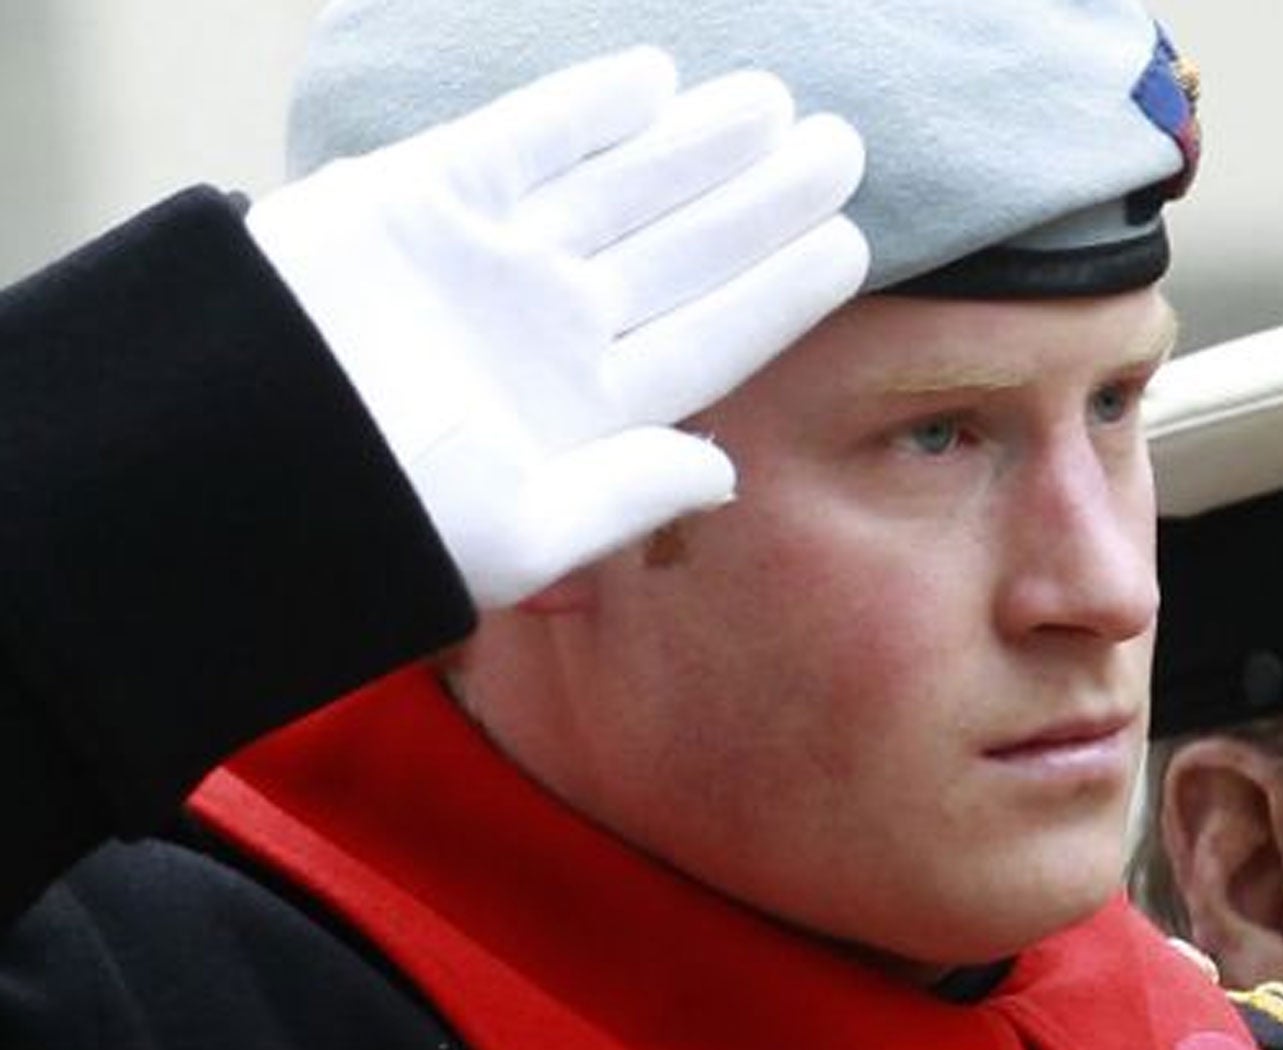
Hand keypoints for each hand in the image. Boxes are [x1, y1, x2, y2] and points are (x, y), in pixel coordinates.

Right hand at [248, 48, 867, 606]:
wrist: (234, 460)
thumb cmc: (378, 522)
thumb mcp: (518, 535)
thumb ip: (627, 496)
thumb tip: (724, 469)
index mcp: (585, 409)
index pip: (710, 336)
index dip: (780, 288)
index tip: (848, 245)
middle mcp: (550, 329)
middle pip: (681, 250)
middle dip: (759, 199)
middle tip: (843, 148)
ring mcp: (490, 260)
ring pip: (617, 187)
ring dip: (693, 145)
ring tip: (772, 106)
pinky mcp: (419, 199)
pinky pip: (519, 140)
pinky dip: (584, 109)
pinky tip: (657, 82)